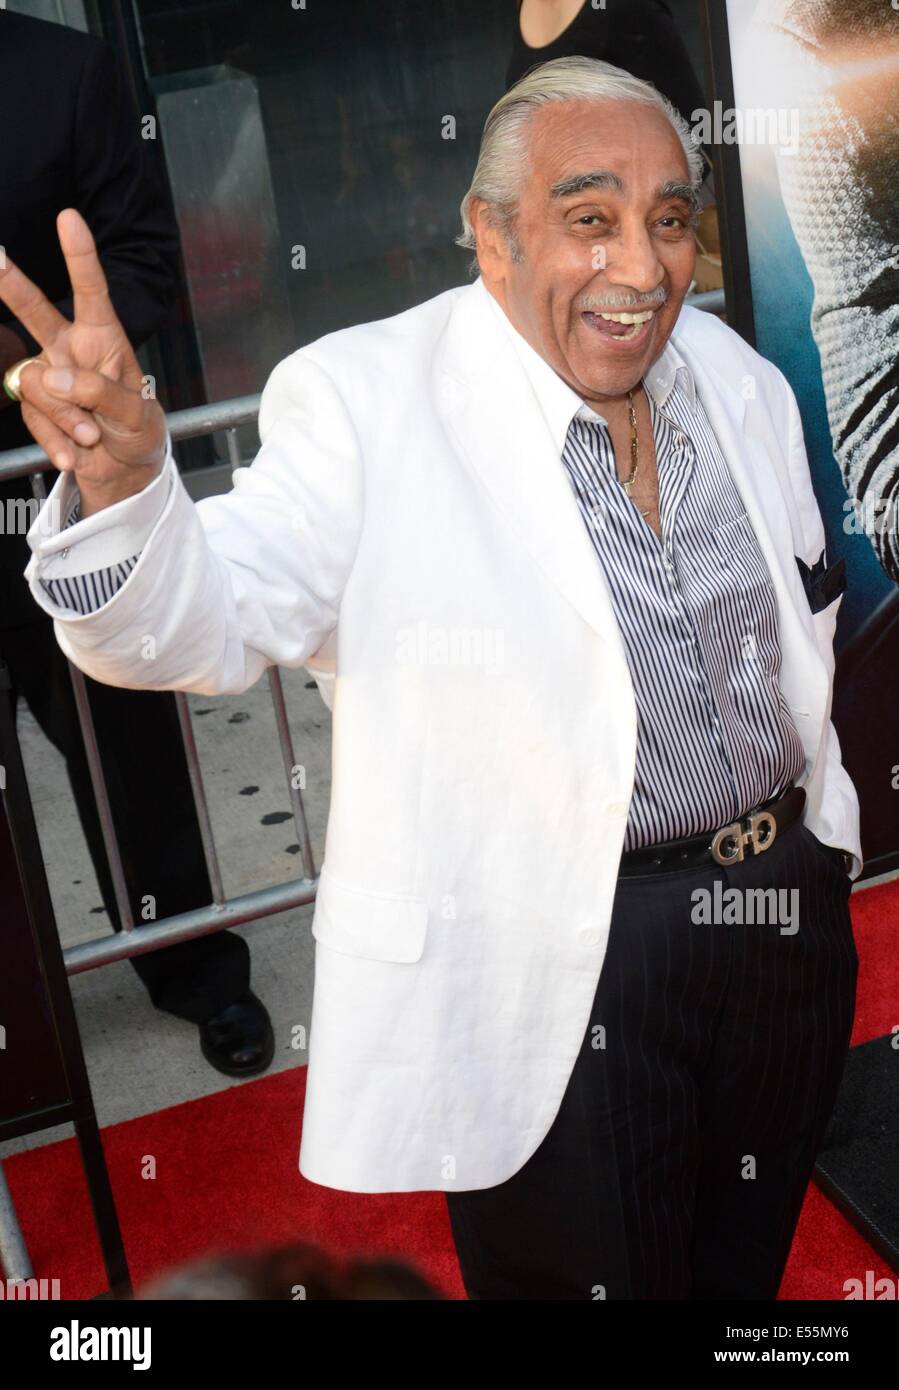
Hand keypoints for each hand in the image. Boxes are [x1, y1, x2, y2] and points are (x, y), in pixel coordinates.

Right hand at [0, 208, 166, 515]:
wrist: (124, 470)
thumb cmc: (138, 431)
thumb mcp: (135, 414)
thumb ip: (99, 393)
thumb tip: (53, 379)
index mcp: (103, 338)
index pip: (91, 292)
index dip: (80, 256)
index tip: (69, 218)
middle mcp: (69, 349)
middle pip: (36, 311)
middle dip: (12, 285)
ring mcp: (48, 376)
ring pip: (39, 386)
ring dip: (67, 418)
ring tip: (93, 435)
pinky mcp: (34, 406)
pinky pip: (35, 419)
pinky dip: (56, 441)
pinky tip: (73, 453)